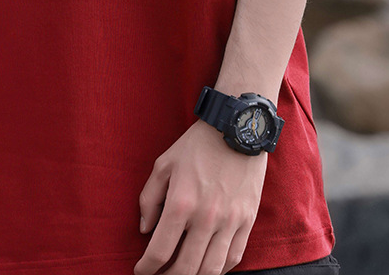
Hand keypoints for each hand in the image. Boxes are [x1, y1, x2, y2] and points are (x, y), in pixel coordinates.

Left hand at [134, 120, 266, 274]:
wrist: (236, 128)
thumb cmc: (197, 145)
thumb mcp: (164, 164)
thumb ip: (149, 198)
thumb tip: (145, 230)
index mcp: (181, 202)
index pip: (160, 251)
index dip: (146, 268)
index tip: (140, 271)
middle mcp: (206, 217)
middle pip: (185, 268)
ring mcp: (230, 221)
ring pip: (211, 270)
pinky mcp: (247, 221)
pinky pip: (233, 258)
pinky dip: (219, 270)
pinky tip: (207, 268)